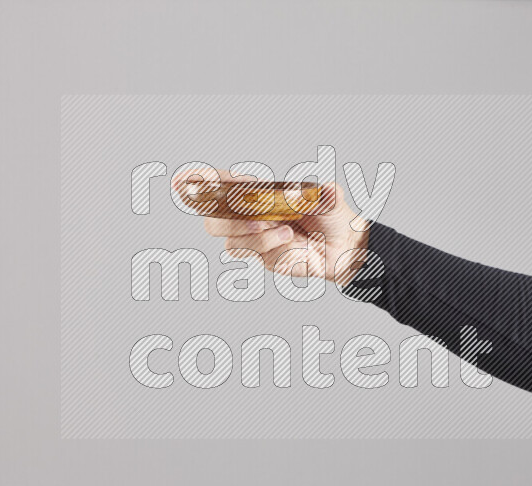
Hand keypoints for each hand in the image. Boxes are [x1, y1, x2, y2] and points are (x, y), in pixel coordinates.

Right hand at [202, 172, 369, 283]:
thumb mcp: (331, 200)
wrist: (345, 248)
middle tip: (260, 219)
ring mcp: (253, 240)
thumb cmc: (334, 217)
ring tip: (286, 232)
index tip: (185, 180)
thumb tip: (323, 191)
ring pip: (231, 243)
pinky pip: (256, 257)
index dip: (199, 183)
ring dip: (256, 238)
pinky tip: (293, 245)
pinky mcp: (263, 259)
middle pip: (213, 220)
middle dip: (230, 221)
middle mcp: (248, 216)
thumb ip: (324, 195)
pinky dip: (274, 251)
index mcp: (256, 193)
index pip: (220, 186)